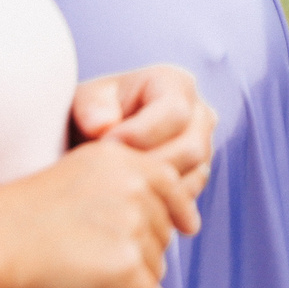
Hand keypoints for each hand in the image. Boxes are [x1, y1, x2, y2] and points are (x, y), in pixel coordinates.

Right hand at [0, 138, 195, 287]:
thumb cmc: (8, 223)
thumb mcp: (72, 183)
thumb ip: (113, 194)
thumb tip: (148, 233)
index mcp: (122, 162)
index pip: (171, 184)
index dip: (181, 210)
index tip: (188, 227)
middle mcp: (136, 189)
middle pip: (159, 236)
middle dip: (139, 264)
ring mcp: (134, 228)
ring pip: (154, 271)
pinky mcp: (127, 269)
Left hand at [73, 66, 215, 197]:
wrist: (92, 140)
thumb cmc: (91, 114)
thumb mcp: (85, 99)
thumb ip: (92, 106)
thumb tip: (102, 127)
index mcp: (176, 83)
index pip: (175, 111)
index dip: (140, 133)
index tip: (104, 146)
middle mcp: (199, 113)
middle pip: (191, 148)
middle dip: (147, 166)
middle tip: (108, 176)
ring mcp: (202, 146)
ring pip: (193, 177)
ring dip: (153, 187)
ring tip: (115, 188)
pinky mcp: (196, 176)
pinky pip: (187, 199)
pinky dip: (158, 204)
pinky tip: (128, 200)